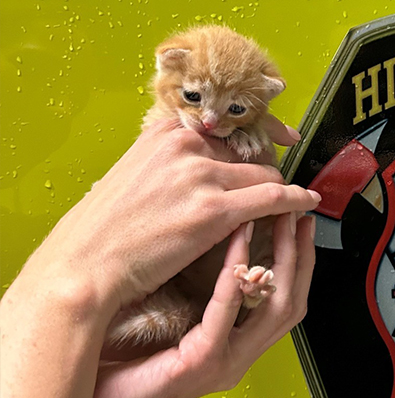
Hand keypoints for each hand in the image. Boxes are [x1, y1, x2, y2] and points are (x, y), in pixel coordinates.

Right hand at [27, 119, 319, 314]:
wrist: (84, 267)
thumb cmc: (104, 233)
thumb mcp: (134, 179)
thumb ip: (170, 167)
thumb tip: (204, 174)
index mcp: (165, 132)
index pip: (227, 131)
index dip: (256, 139)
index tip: (279, 139)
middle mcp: (185, 144)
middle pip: (249, 153)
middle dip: (263, 173)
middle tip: (273, 191)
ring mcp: (201, 175)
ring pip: (266, 174)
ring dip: (280, 191)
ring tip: (291, 205)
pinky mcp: (215, 209)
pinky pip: (274, 197)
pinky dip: (295, 200)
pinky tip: (307, 203)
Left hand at [69, 212, 315, 397]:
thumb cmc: (119, 364)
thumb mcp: (172, 321)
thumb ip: (198, 292)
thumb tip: (214, 242)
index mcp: (234, 347)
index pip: (284, 302)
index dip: (298, 261)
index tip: (296, 221)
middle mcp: (236, 357)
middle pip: (290, 303)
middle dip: (299, 254)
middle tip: (297, 215)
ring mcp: (223, 363)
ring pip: (272, 309)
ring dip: (278, 258)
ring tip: (274, 221)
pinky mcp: (200, 365)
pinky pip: (226, 314)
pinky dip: (234, 274)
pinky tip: (234, 243)